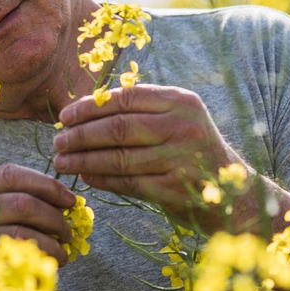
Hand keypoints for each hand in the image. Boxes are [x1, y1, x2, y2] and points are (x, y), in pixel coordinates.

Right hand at [0, 163, 76, 264]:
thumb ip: (6, 200)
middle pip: (22, 202)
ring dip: (53, 239)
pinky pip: (18, 255)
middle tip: (68, 228)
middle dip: (54, 215)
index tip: (69, 198)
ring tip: (64, 249)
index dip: (46, 184)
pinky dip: (44, 256)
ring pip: (23, 229)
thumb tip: (59, 202)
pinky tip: (53, 261)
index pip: (11, 174)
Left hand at [52, 84, 261, 232]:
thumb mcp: (177, 120)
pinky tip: (85, 176)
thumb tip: (83, 112)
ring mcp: (181, 158)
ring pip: (119, 157)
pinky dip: (102, 179)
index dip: (89, 107)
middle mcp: (184, 126)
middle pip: (118, 127)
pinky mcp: (176, 187)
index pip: (124, 99)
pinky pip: (128, 181)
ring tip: (62, 162)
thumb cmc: (192, 151)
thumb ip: (140, 112)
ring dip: (84, 160)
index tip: (64, 116)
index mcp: (180, 101)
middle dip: (80, 135)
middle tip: (57, 141)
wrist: (233, 192)